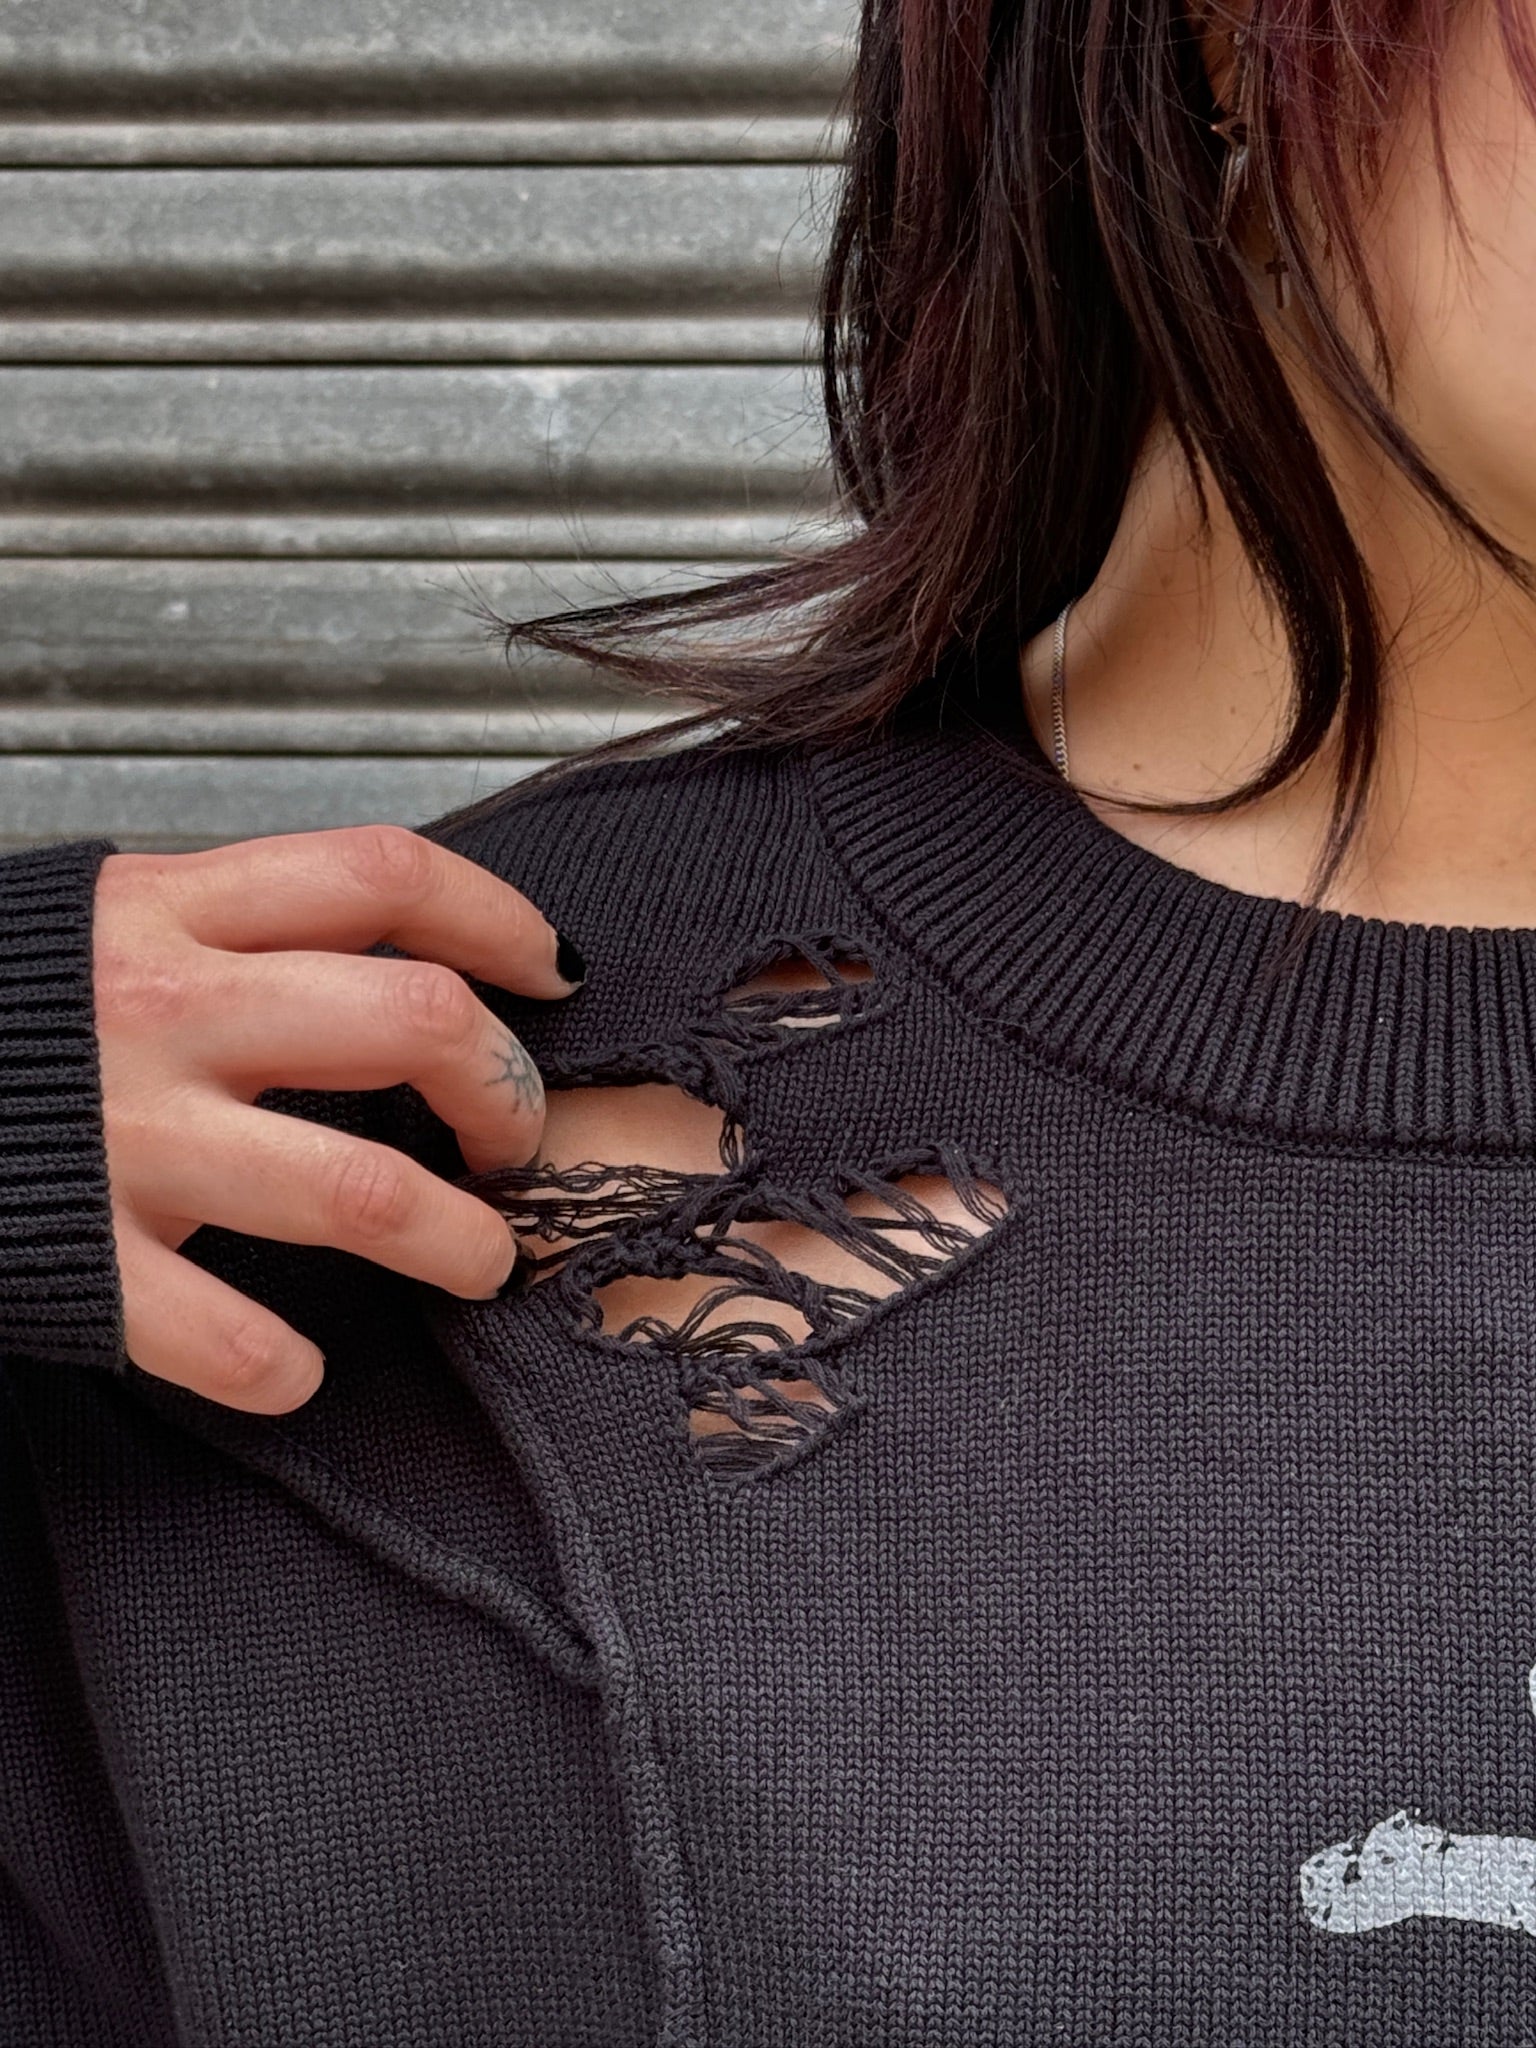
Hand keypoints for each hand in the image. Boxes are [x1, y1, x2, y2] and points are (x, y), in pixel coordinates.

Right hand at [92, 824, 581, 1414]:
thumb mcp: (103, 915)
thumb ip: (233, 921)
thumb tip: (396, 947)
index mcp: (174, 910)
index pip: (383, 877)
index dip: (497, 919)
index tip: (547, 971)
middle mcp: (167, 1010)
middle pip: (413, 1024)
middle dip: (502, 1090)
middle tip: (513, 1138)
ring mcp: (129, 1135)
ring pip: (363, 1189)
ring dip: (455, 1239)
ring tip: (479, 1259)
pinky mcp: (80, 1253)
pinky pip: (222, 1335)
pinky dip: (281, 1366)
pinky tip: (295, 1368)